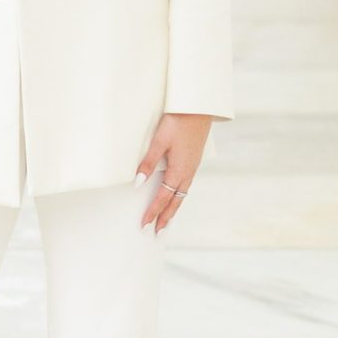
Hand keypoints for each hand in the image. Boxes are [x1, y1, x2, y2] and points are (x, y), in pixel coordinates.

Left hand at [135, 113, 211, 230]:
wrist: (199, 105)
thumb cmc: (178, 120)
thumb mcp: (159, 140)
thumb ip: (148, 162)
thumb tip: (138, 183)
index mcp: (179, 170)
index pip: (163, 198)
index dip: (153, 212)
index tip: (144, 225)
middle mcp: (188, 172)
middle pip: (176, 201)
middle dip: (166, 217)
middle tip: (157, 232)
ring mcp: (193, 165)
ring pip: (182, 193)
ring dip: (173, 207)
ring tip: (165, 219)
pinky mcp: (194, 158)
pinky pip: (186, 184)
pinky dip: (179, 194)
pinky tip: (175, 193)